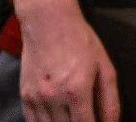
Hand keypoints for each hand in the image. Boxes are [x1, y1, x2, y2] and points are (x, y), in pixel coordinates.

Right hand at [18, 6, 119, 121]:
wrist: (49, 24)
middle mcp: (54, 97)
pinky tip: (58, 120)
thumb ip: (110, 99)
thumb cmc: (80, 42)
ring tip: (74, 117)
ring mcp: (36, 98)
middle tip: (89, 118)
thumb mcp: (105, 67)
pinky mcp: (25, 97)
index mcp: (77, 90)